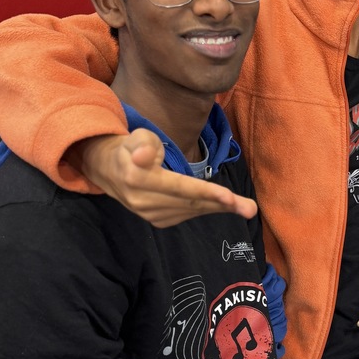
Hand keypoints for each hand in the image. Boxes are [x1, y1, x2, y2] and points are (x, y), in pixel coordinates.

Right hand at [73, 128, 257, 226]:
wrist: (108, 170)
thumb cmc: (131, 147)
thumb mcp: (135, 137)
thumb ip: (143, 144)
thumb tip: (144, 156)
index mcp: (139, 179)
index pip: (179, 187)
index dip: (205, 191)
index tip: (228, 197)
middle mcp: (145, 202)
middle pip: (190, 202)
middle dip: (223, 205)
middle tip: (250, 208)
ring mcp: (150, 214)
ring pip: (191, 210)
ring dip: (219, 209)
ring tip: (246, 207)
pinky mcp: (157, 221)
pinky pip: (187, 214)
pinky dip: (207, 209)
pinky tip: (224, 205)